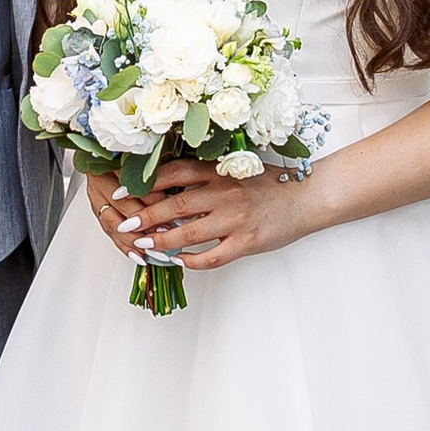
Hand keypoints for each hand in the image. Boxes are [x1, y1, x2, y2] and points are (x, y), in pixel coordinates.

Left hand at [85, 153, 308, 274]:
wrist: (306, 198)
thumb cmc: (269, 183)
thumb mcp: (235, 168)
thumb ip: (206, 175)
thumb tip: (166, 184)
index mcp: (219, 171)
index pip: (173, 173)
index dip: (145, 183)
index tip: (123, 192)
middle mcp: (225, 193)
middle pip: (175, 206)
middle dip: (145, 217)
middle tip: (126, 226)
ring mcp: (235, 219)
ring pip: (188, 234)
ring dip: (162, 242)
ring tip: (144, 246)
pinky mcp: (247, 242)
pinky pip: (213, 257)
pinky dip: (193, 261)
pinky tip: (180, 262)